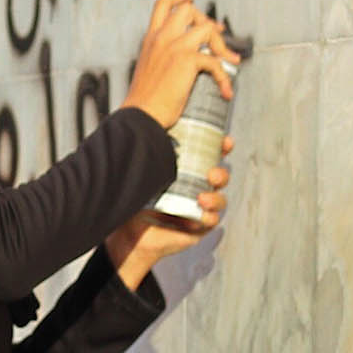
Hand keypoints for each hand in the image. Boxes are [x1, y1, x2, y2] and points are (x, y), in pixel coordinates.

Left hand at [106, 136, 232, 291]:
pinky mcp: (197, 227)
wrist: (126, 232)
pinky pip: (212, 220)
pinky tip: (201, 214)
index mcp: (186, 170)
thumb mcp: (141, 171)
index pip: (209, 155)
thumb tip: (142, 120)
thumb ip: (145, 151)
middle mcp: (195, 187)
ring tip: (202, 198)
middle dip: (221, 173)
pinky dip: (209, 216)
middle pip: (220, 175)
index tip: (225, 142)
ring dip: (216, 197)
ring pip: (220, 198)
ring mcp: (198, 207)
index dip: (222, 147)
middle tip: (212, 174)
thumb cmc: (133, 199)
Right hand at [120, 0, 237, 130]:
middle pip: (188, 9)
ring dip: (221, 44)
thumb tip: (184, 62)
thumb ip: (162, 58)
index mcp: (151, 39)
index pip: (163, 5)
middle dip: (206, 20)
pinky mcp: (186, 60)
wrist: (140, 116)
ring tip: (229, 61)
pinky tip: (225, 91)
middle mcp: (162, 37)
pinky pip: (215, 61)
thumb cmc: (145, 102)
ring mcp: (174, 46)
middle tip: (217, 34)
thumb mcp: (148, 70)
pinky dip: (225, 77)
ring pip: (206, 28)